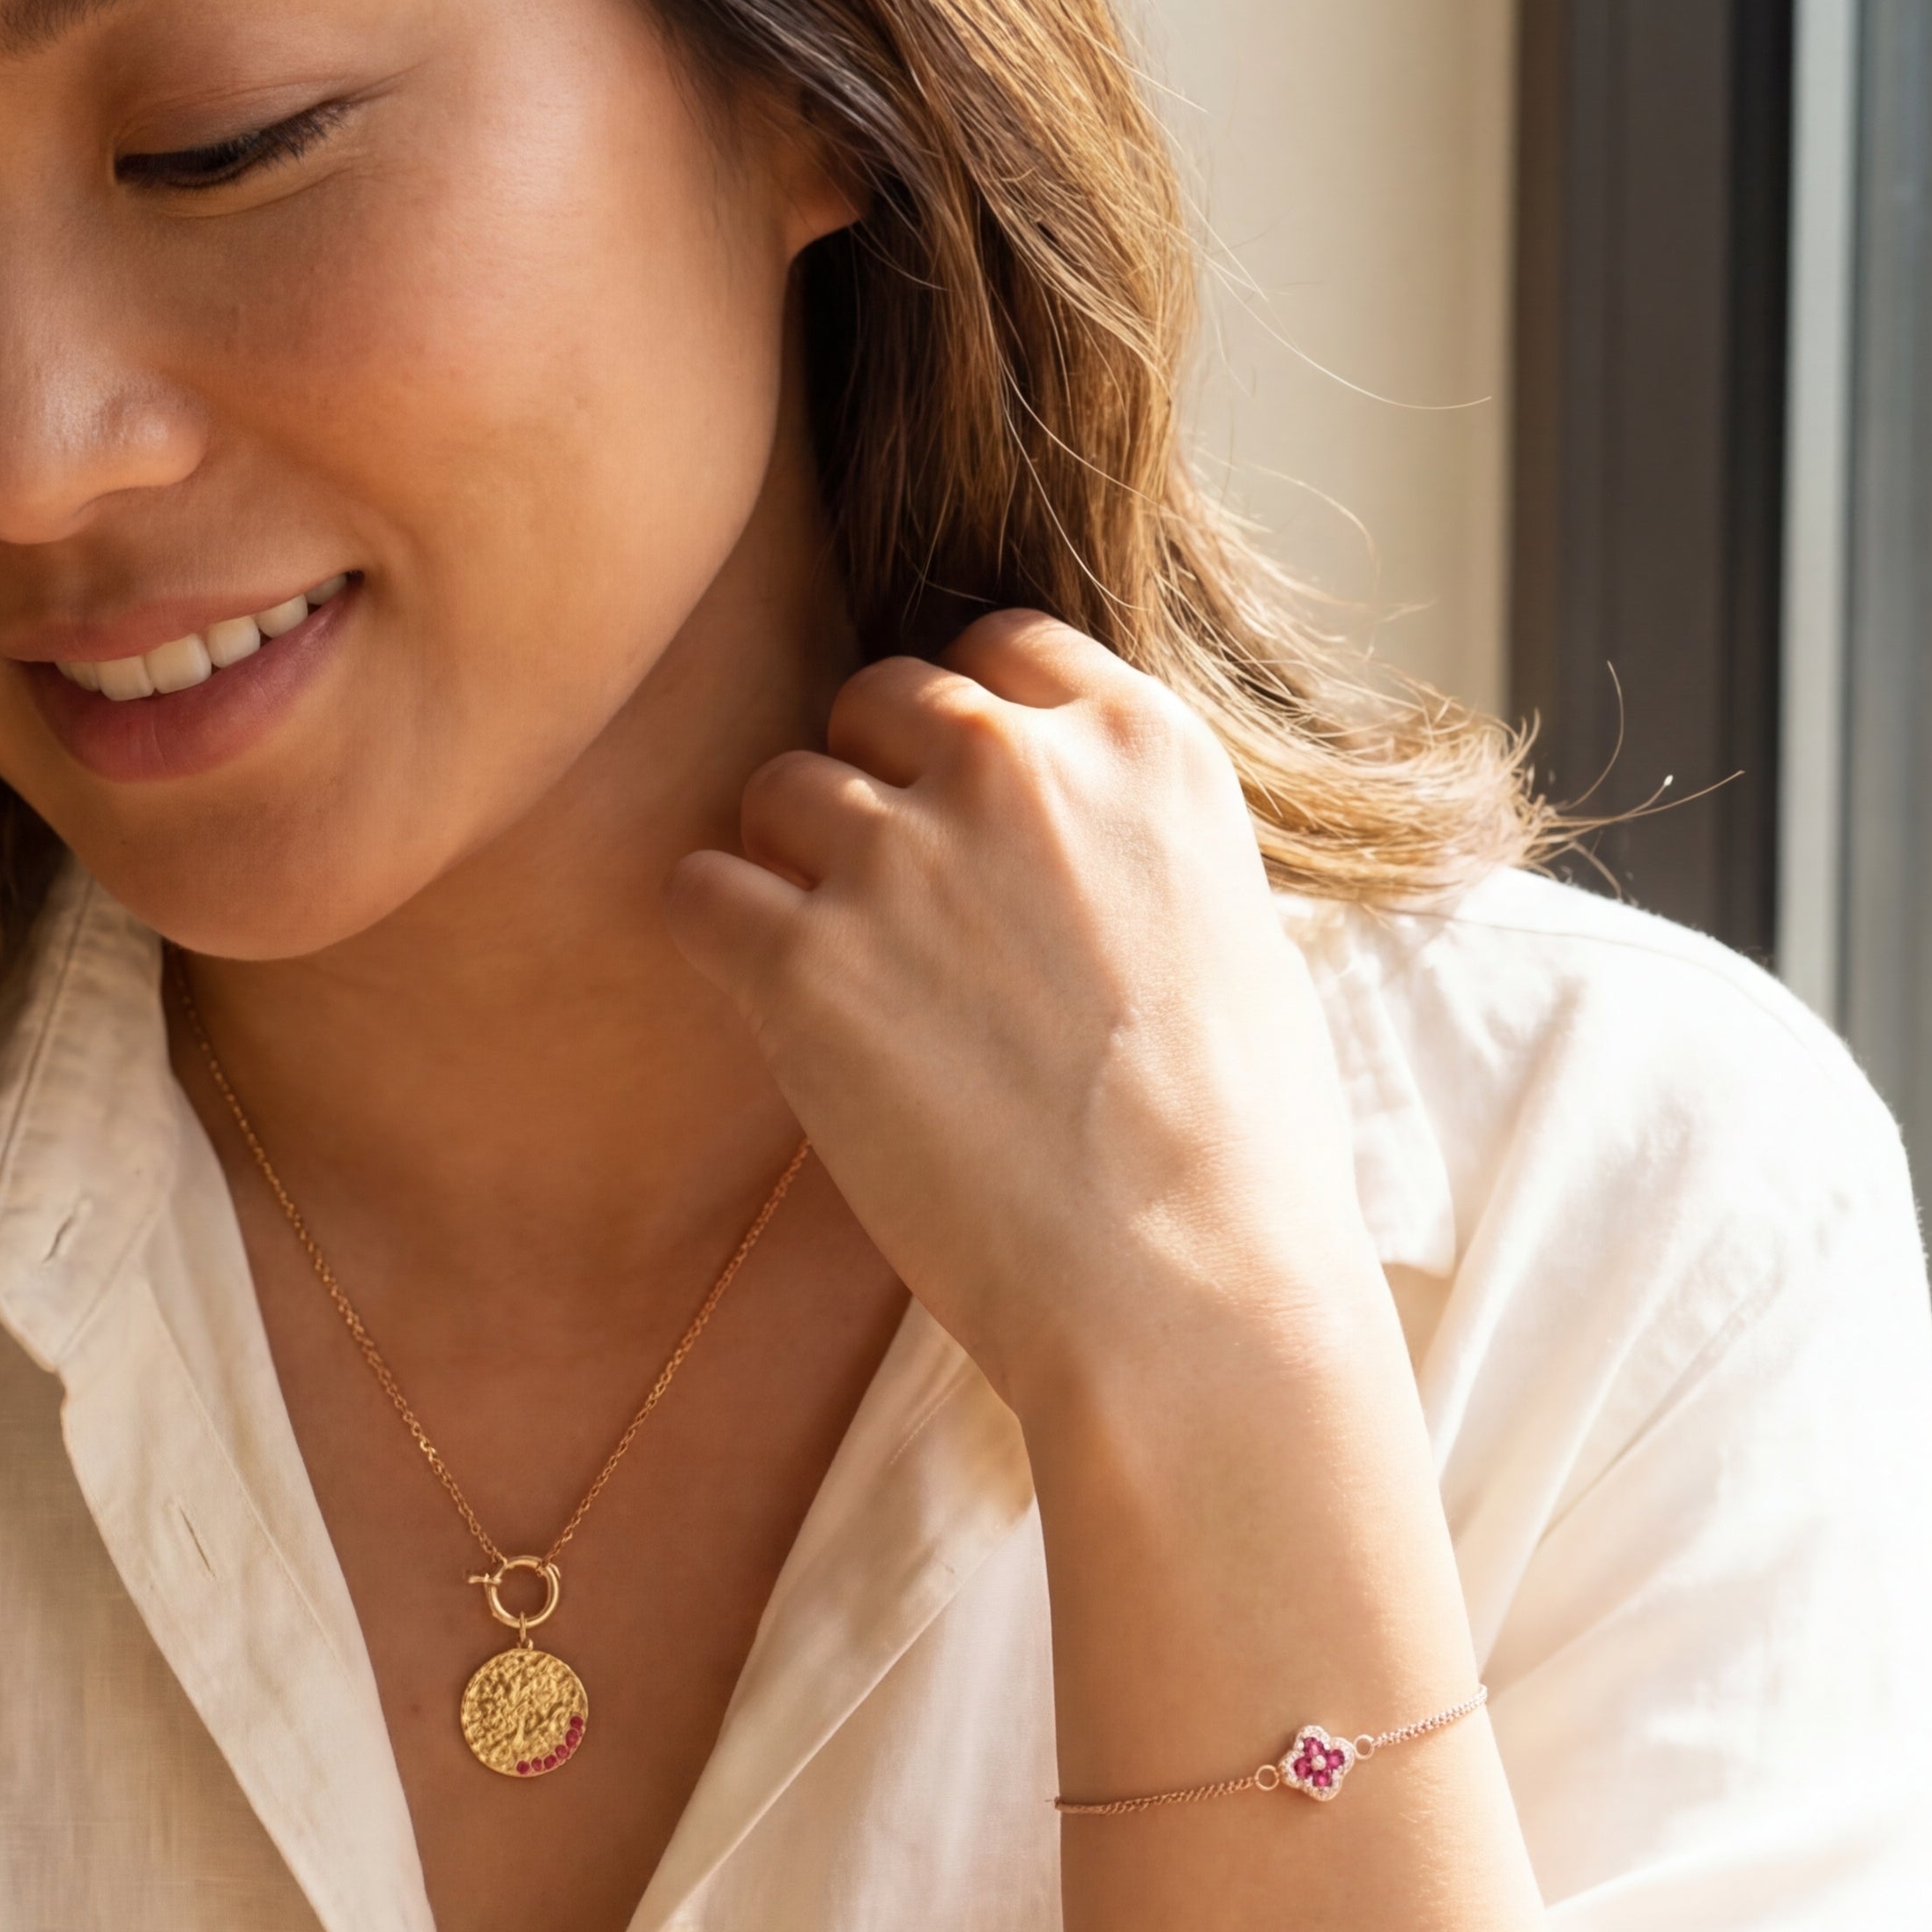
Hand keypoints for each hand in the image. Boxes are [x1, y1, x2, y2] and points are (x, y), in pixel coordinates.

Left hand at [664, 611, 1381, 1429]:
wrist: (1184, 1282)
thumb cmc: (1232, 1148)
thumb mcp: (1230, 927)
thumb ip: (1130, 841)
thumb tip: (1065, 848)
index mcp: (1139, 742)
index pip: (996, 650)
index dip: (960, 731)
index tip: (961, 816)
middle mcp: (1013, 766)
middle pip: (872, 702)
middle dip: (869, 789)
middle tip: (891, 915)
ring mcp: (901, 857)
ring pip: (777, 790)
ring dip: (789, 871)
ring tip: (844, 983)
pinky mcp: (804, 961)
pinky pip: (699, 891)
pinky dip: (720, 943)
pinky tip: (776, 1014)